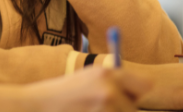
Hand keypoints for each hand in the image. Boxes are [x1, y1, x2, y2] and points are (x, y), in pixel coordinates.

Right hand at [23, 66, 151, 111]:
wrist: (37, 105)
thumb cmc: (63, 93)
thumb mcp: (88, 77)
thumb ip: (113, 81)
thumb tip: (145, 88)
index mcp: (107, 73)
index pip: (144, 86)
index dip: (136, 94)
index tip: (128, 99)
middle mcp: (109, 90)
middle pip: (135, 108)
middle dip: (122, 111)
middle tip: (100, 108)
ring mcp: (104, 108)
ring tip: (89, 111)